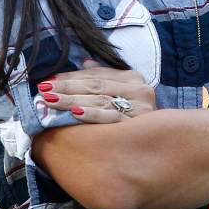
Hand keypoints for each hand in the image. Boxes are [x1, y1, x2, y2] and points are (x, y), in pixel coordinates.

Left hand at [37, 60, 156, 122]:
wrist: (165, 146)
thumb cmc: (134, 118)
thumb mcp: (122, 94)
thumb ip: (103, 78)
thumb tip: (84, 62)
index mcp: (133, 78)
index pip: (96, 74)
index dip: (70, 77)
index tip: (48, 81)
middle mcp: (140, 90)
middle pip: (95, 86)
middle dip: (66, 87)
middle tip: (43, 90)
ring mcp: (141, 108)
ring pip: (100, 100)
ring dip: (72, 100)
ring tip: (51, 101)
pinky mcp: (138, 126)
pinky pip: (110, 119)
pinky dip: (91, 115)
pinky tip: (73, 113)